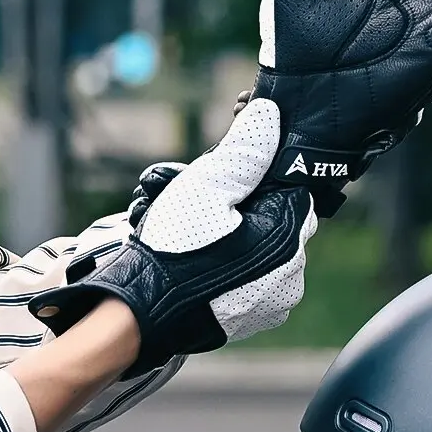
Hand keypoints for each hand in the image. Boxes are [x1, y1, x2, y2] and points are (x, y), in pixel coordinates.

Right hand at [28, 99, 316, 378]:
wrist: (140, 312)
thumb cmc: (173, 248)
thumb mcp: (206, 184)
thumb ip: (244, 149)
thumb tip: (269, 114)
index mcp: (286, 238)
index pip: (291, 190)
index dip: (258, 179)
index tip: (226, 182)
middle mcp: (291, 274)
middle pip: (276, 219)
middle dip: (246, 207)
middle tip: (206, 207)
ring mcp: (274, 302)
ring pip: (264, 248)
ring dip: (239, 235)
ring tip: (197, 234)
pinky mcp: (253, 317)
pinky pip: (253, 278)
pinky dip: (233, 265)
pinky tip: (201, 260)